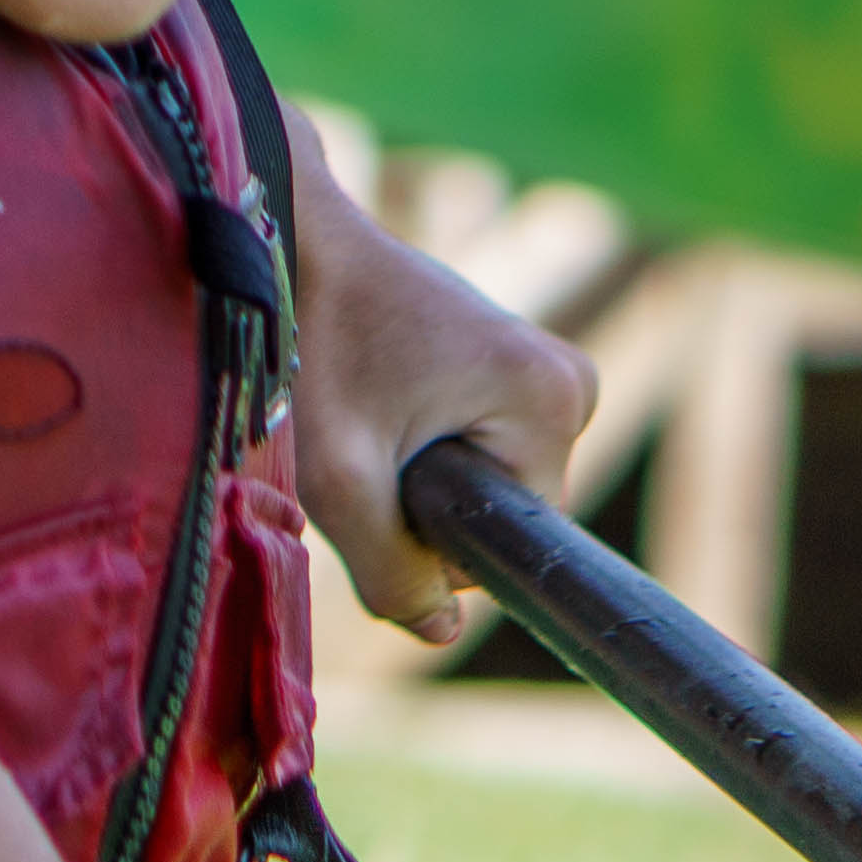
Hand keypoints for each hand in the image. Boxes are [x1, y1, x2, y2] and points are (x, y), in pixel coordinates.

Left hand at [283, 199, 596, 639]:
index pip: (508, 543)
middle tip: (357, 442)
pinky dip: (413, 438)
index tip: (376, 479)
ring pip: (477, 480)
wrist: (293, 230)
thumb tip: (438, 631)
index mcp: (555, 402)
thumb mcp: (340, 476)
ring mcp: (542, 366)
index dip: (432, 541)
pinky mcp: (508, 358)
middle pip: (495, 511)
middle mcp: (569, 381)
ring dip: (410, 471)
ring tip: (358, 410)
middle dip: (419, 502)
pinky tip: (368, 394)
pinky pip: (470, 442)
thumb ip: (392, 572)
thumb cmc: (313, 340)